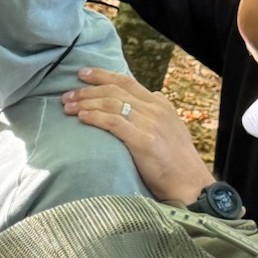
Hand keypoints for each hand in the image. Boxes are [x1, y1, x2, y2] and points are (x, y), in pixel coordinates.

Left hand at [61, 67, 212, 205]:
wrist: (191, 183)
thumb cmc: (177, 161)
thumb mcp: (171, 128)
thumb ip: (156, 113)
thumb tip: (148, 97)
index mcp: (160, 104)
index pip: (127, 82)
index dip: (102, 75)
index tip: (82, 74)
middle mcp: (155, 109)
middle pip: (115, 90)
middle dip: (87, 90)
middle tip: (66, 94)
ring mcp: (150, 124)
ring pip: (111, 103)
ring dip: (85, 103)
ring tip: (67, 106)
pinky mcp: (144, 140)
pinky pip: (113, 122)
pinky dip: (95, 117)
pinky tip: (81, 117)